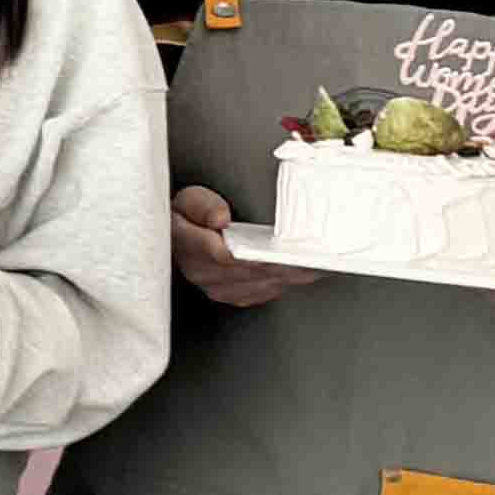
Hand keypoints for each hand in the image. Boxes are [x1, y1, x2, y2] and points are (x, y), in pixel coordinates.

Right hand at [168, 182, 310, 308]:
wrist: (178, 236)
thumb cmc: (186, 216)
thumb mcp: (188, 199)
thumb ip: (202, 205)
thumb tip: (220, 217)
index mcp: (187, 247)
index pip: (226, 256)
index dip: (258, 256)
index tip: (284, 254)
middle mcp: (202, 274)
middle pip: (252, 273)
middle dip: (284, 265)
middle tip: (314, 258)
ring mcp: (217, 288)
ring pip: (262, 285)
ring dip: (290, 275)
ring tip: (316, 263)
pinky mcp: (233, 295)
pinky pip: (264, 293)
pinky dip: (286, 282)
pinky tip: (302, 271)